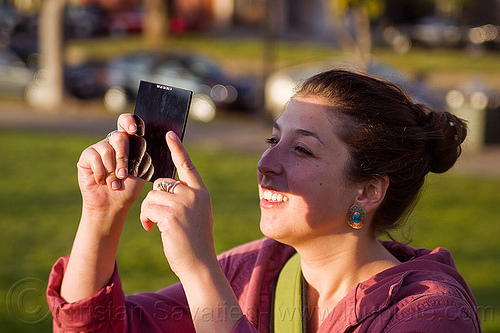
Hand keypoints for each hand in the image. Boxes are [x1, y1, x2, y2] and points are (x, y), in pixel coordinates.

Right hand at [77, 114, 152, 210]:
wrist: (113, 204)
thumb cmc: (128, 187)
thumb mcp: (141, 172)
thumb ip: (141, 156)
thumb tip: (139, 141)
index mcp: (130, 143)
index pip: (128, 123)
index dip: (131, 122)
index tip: (135, 131)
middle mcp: (114, 142)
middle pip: (120, 137)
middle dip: (123, 158)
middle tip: (124, 174)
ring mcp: (100, 148)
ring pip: (107, 149)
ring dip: (112, 170)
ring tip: (115, 184)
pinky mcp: (87, 155)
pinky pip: (95, 157)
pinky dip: (101, 173)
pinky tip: (102, 181)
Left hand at [140, 131, 215, 276]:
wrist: (199, 264)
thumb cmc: (194, 242)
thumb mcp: (196, 215)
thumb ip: (185, 199)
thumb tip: (163, 187)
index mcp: (201, 193)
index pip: (187, 166)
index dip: (178, 149)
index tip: (169, 134)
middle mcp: (194, 195)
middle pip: (162, 184)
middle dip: (154, 200)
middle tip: (157, 217)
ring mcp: (184, 204)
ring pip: (152, 196)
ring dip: (148, 211)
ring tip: (154, 225)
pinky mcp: (171, 215)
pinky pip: (147, 208)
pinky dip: (145, 218)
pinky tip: (150, 229)